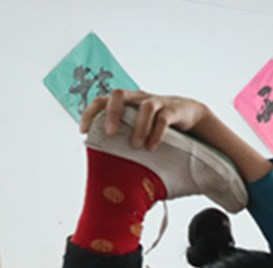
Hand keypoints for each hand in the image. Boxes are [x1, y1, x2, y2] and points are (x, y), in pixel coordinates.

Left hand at [80, 89, 207, 150]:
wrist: (188, 114)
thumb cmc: (157, 123)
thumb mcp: (138, 127)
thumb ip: (124, 138)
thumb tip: (110, 168)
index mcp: (126, 102)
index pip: (102, 100)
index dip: (90, 113)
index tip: (84, 131)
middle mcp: (138, 98)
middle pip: (119, 94)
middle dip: (112, 114)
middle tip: (111, 134)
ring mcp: (157, 102)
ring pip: (145, 107)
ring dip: (138, 127)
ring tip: (136, 146)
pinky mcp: (173, 110)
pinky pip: (164, 119)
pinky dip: (156, 133)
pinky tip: (152, 146)